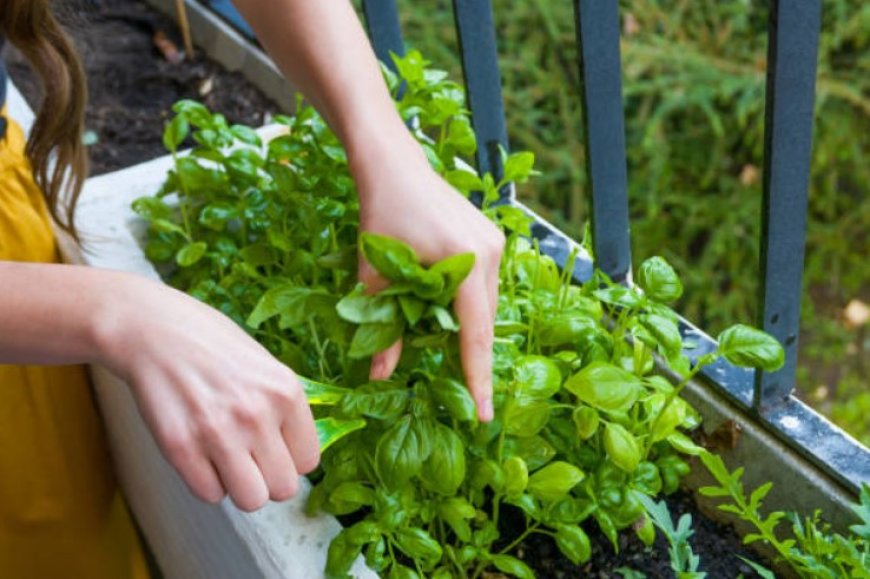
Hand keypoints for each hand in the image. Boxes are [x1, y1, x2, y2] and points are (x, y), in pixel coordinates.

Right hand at [96, 275, 319, 511]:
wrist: (152, 329)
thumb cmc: (210, 344)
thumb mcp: (264, 364)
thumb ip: (283, 407)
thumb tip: (296, 454)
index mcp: (285, 392)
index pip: (309, 461)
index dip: (289, 458)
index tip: (273, 447)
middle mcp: (257, 415)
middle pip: (283, 488)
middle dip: (267, 478)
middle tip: (249, 457)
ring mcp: (219, 433)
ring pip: (250, 500)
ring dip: (239, 486)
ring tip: (225, 458)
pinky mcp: (180, 448)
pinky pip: (210, 495)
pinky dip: (206, 481)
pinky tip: (199, 453)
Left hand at [350, 132, 503, 421]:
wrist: (393, 165)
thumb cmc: (380, 214)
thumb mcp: (376, 274)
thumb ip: (382, 327)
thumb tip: (379, 377)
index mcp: (465, 262)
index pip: (475, 334)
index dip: (478, 377)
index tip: (484, 414)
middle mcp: (490, 253)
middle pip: (484, 321)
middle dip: (472, 357)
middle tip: (466, 396)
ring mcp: (495, 243)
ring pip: (485, 304)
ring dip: (468, 329)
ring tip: (451, 356)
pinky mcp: (491, 237)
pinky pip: (484, 286)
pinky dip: (468, 307)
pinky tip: (449, 316)